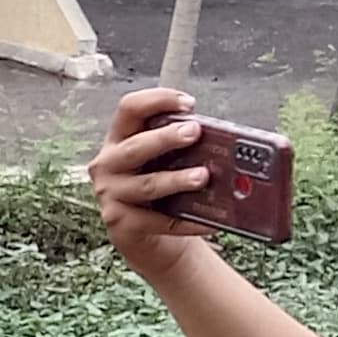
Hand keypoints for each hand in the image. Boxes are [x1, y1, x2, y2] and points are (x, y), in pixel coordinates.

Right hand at [91, 85, 216, 282]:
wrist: (150, 236)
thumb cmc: (163, 190)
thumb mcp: (167, 161)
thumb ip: (184, 146)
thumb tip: (228, 141)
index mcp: (120, 139)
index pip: (129, 109)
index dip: (156, 100)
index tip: (187, 103)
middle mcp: (109, 164)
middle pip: (134, 147)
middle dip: (165, 138)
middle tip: (194, 132)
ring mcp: (111, 195)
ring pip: (145, 185)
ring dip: (176, 180)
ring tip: (202, 177)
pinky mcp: (121, 224)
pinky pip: (157, 221)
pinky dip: (186, 221)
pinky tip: (210, 221)